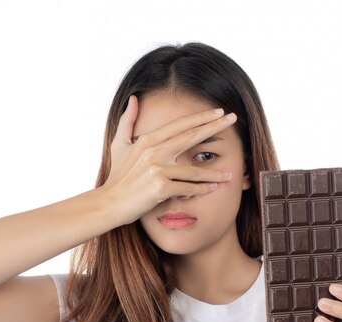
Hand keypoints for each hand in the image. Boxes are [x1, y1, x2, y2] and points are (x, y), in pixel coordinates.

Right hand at [101, 95, 235, 225]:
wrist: (108, 203)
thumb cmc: (116, 176)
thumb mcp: (119, 145)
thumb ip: (127, 121)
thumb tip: (134, 99)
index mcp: (147, 140)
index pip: (179, 125)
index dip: (200, 117)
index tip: (218, 112)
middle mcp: (154, 152)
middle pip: (190, 137)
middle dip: (214, 127)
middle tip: (233, 119)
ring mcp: (157, 170)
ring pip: (193, 170)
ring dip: (214, 173)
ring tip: (230, 174)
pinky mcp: (160, 189)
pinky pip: (187, 188)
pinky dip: (201, 190)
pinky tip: (214, 189)